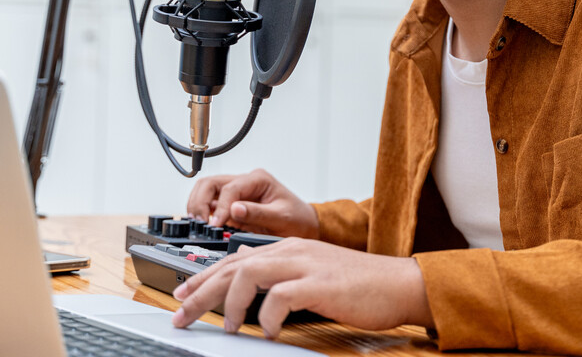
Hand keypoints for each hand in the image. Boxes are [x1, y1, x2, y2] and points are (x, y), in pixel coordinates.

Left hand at [170, 239, 433, 337]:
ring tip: (227, 326)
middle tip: (182, 314)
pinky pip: (280, 297)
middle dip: (201, 291)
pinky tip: (266, 332)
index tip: (183, 294)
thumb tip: (251, 284)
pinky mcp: (319, 284)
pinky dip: (267, 317)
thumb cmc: (360, 285)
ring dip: (231, 303)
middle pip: (232, 265)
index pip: (235, 258)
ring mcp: (305, 265)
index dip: (204, 277)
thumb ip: (283, 274)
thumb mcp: (313, 274)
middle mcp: (292, 251)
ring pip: (248, 274)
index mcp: (288, 248)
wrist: (399, 283)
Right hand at [185, 168, 319, 238]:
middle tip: (201, 223)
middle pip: (210, 183)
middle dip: (201, 202)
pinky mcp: (232, 205)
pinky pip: (211, 205)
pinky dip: (203, 214)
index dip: (221, 208)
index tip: (216, 225)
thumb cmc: (297, 219)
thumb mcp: (281, 217)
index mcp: (258, 179)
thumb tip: (234, 210)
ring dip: (198, 206)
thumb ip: (258, 213)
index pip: (230, 188)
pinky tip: (205, 226)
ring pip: (205, 191)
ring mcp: (237, 193)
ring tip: (200, 225)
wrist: (303, 225)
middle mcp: (245, 182)